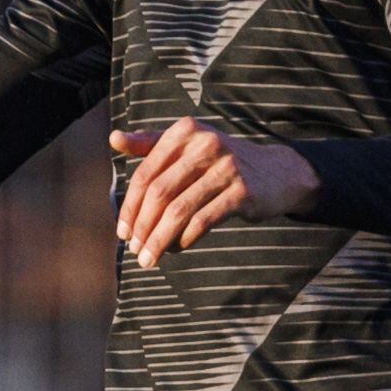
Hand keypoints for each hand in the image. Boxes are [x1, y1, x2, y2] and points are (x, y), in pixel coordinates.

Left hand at [111, 120, 314, 265]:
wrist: (276, 172)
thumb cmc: (221, 162)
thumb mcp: (188, 146)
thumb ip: (151, 144)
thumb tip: (114, 139)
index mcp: (186, 132)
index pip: (146, 174)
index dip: (130, 206)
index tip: (122, 232)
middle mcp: (206, 144)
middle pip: (160, 193)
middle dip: (142, 226)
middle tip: (134, 250)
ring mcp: (227, 168)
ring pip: (180, 210)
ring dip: (160, 239)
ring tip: (149, 258)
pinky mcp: (243, 192)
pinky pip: (204, 220)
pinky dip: (186, 238)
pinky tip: (178, 248)